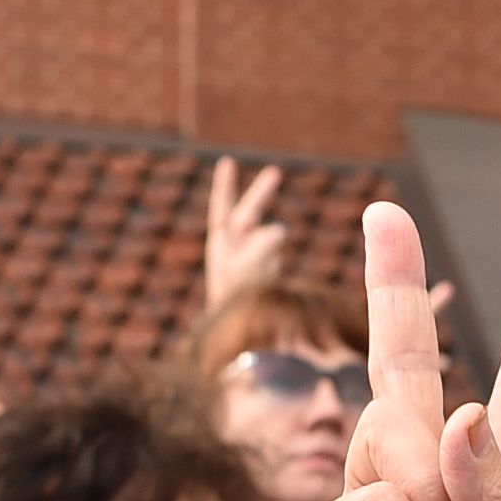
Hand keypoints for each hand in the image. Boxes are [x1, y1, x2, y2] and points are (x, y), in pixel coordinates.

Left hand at [202, 161, 290, 320]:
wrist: (242, 338)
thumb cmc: (239, 305)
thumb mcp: (249, 271)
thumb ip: (263, 245)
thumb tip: (279, 229)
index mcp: (221, 245)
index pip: (222, 208)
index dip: (225, 186)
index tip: (227, 162)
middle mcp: (233, 250)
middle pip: (248, 214)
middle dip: (260, 194)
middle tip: (274, 172)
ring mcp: (249, 263)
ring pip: (268, 240)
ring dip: (271, 246)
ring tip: (265, 272)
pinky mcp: (264, 276)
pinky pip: (276, 259)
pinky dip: (276, 264)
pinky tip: (271, 282)